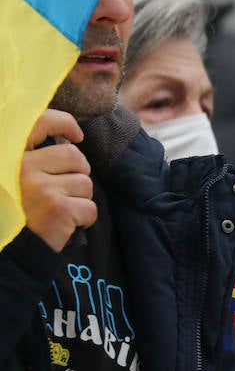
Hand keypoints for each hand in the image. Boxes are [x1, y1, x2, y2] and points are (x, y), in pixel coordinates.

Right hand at [20, 109, 94, 251]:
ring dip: (80, 198)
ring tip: (60, 209)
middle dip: (78, 173)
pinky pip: (89, 208)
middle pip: (74, 156)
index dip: (64, 123)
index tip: (76, 135)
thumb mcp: (14, 179)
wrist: (9, 248)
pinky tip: (66, 223)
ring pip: (85, 183)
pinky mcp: (58, 208)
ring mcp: (41, 188)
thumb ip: (34, 160)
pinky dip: (84, 218)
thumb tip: (70, 143)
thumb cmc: (15, 211)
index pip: (41, 122)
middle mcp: (23, 167)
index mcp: (10, 156)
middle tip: (64, 189)